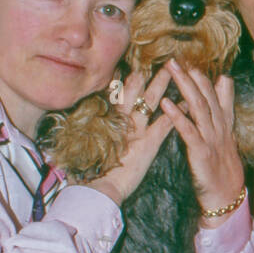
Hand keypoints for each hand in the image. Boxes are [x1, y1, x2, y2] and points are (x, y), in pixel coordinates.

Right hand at [85, 65, 175, 205]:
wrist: (97, 190)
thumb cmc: (90, 175)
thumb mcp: (87, 150)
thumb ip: (85, 137)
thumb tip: (66, 136)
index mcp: (107, 123)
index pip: (117, 97)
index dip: (126, 83)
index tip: (134, 68)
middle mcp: (121, 123)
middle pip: (134, 93)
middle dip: (145, 76)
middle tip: (155, 62)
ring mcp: (136, 131)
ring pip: (150, 101)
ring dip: (161, 85)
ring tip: (173, 72)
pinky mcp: (148, 144)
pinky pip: (165, 124)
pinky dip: (176, 113)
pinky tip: (186, 105)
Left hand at [157, 60, 244, 227]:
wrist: (227, 196)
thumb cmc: (223, 168)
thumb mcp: (226, 136)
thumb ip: (225, 109)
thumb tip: (225, 82)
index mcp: (222, 124)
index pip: (214, 95)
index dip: (202, 78)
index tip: (190, 60)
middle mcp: (218, 128)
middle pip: (205, 97)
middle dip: (191, 77)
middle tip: (176, 59)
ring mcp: (211, 139)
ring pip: (199, 108)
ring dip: (185, 87)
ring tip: (171, 71)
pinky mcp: (202, 152)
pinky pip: (188, 131)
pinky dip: (178, 116)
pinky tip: (167, 103)